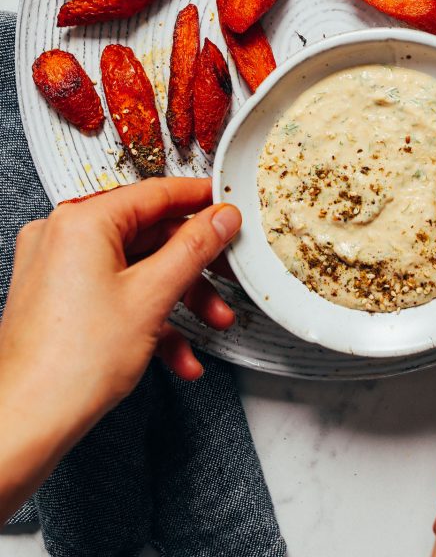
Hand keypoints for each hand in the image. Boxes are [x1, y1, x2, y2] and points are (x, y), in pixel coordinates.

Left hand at [0, 178, 240, 521]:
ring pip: (136, 269)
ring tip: (209, 324)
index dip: (200, 199)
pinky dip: (148, 318)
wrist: (26, 424)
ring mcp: (57, 268)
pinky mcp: (59, 299)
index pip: (155, 194)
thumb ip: (194, 249)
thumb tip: (219, 219)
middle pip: (149, 235)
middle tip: (226, 274)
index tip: (227, 206)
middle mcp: (63, 236)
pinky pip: (115, 294)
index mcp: (82, 221)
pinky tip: (176, 353)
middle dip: (194, 266)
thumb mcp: (153, 296)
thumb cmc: (70, 365)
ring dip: (178, 298)